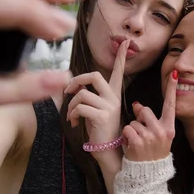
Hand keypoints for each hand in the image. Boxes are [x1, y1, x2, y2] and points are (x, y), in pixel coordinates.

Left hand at [65, 40, 128, 157]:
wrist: (107, 151)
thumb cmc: (99, 131)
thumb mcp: (94, 111)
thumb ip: (87, 97)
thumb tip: (70, 87)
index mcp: (113, 94)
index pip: (118, 72)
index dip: (120, 57)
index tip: (125, 42)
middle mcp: (113, 98)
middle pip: (93, 75)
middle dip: (76, 80)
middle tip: (68, 90)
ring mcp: (109, 106)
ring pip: (82, 94)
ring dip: (71, 105)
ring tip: (71, 115)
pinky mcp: (102, 116)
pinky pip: (80, 107)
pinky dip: (71, 114)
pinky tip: (73, 123)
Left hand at [123, 71, 176, 160]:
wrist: (147, 175)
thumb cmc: (151, 154)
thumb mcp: (157, 137)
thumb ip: (150, 120)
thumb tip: (137, 104)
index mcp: (169, 128)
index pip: (171, 105)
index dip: (172, 89)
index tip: (174, 73)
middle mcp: (162, 132)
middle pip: (145, 110)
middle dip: (139, 117)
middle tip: (140, 132)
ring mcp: (150, 137)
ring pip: (134, 121)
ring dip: (132, 130)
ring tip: (136, 142)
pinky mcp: (138, 142)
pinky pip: (127, 129)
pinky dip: (126, 136)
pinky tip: (131, 146)